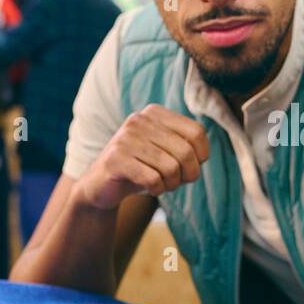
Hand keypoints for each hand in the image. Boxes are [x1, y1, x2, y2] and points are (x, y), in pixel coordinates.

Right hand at [76, 103, 209, 211]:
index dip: (201, 156)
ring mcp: (125, 138)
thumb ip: (186, 147)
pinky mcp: (115, 159)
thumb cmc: (141, 168)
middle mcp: (139, 120)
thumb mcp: (165, 152)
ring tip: (162, 184)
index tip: (190, 167)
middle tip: (177, 182)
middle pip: (186, 151)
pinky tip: (150, 188)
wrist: (101, 185)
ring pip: (171, 167)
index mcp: (155, 113)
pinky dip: (157, 189)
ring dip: (171, 184)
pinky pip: (153, 179)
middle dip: (188, 174)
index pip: (197, 132)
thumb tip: (202, 156)